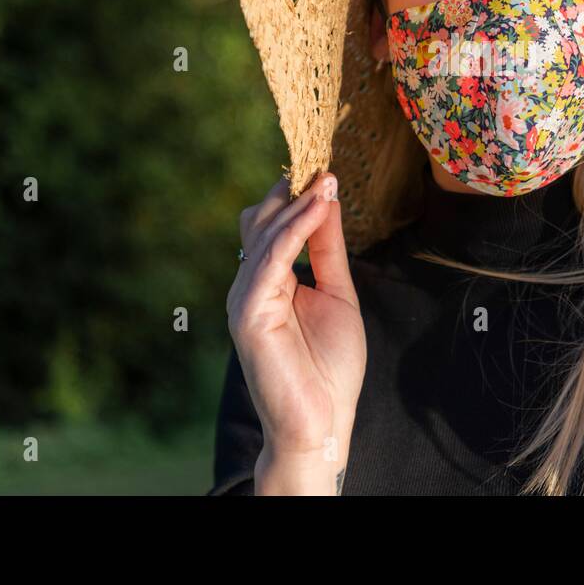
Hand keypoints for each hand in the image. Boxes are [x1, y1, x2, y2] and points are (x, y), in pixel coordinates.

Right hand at [227, 172, 365, 492]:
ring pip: (266, 236)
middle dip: (292, 191)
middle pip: (262, 223)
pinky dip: (296, 230)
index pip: (274, 225)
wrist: (323, 422)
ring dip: (299, 204)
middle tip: (323, 162)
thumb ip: (327, 249)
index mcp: (268, 282)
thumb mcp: (338, 293)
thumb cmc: (329, 366)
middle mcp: (250, 286)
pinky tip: (318, 207)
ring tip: (327, 178)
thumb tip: (328, 197)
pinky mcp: (248, 315)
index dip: (296, 194)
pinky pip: (272, 261)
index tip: (324, 165)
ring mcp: (245, 299)